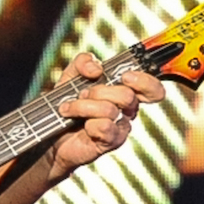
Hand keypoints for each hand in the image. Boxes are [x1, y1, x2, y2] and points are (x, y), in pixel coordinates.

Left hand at [47, 56, 165, 182]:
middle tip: (81, 94)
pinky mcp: (112, 142)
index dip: (144, 81)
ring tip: (68, 109)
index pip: (151, 88)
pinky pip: (105, 127)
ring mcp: (121, 126)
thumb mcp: (71, 75)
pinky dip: (88, 124)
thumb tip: (96, 67)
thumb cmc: (68, 103)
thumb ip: (83, 62)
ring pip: (110, 110)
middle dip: (98, 91)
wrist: (52, 132)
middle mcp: (127, 108)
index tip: (125, 76)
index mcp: (125, 89)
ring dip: (82, 107)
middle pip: (127, 95)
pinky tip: (82, 126)